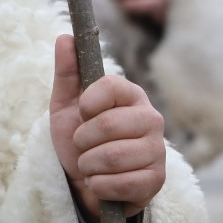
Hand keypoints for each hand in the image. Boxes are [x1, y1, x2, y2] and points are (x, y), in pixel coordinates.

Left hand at [50, 35, 166, 222]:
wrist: (86, 182)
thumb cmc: (78, 139)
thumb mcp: (65, 105)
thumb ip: (67, 72)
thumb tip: (65, 37)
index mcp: (130, 95)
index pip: (112, 85)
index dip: (89, 101)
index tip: (82, 111)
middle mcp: (151, 118)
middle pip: (108, 125)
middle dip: (82, 140)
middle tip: (82, 145)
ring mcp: (157, 150)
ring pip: (113, 157)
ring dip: (88, 165)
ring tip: (90, 164)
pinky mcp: (157, 180)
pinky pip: (122, 183)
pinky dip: (99, 185)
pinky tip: (100, 182)